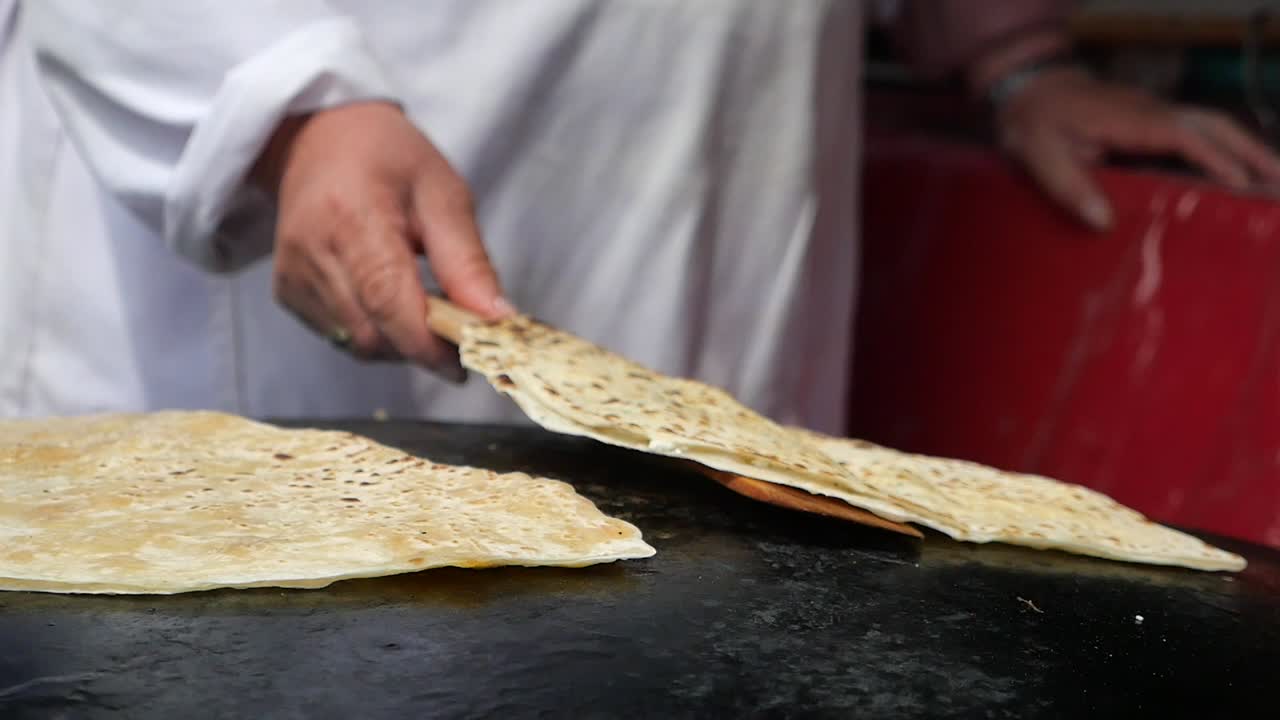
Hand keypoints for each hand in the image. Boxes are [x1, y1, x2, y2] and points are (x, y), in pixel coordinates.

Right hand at [251, 101, 514, 376]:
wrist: (317, 138)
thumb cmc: (388, 159)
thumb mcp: (443, 194)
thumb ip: (468, 262)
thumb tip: (497, 320)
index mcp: (351, 217)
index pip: (389, 302)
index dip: (430, 344)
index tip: (467, 360)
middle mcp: (311, 252)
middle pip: (373, 335)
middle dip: (421, 347)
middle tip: (457, 332)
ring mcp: (293, 275)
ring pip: (358, 344)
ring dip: (400, 342)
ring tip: (425, 307)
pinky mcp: (287, 291)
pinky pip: (340, 336)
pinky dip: (375, 332)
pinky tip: (390, 300)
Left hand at [995, 67, 1279, 229]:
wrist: (1028, 90)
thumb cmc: (1033, 125)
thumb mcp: (1038, 157)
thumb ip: (1068, 187)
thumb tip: (1103, 222)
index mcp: (1128, 120)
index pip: (1183, 134)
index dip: (1213, 157)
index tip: (1238, 183)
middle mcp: (1149, 111)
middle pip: (1212, 124)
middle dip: (1248, 151)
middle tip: (1277, 182)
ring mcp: (1153, 114)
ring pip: (1210, 125)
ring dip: (1243, 149)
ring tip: (1271, 181)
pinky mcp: (1150, 123)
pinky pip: (1195, 133)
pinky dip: (1222, 150)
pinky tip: (1234, 175)